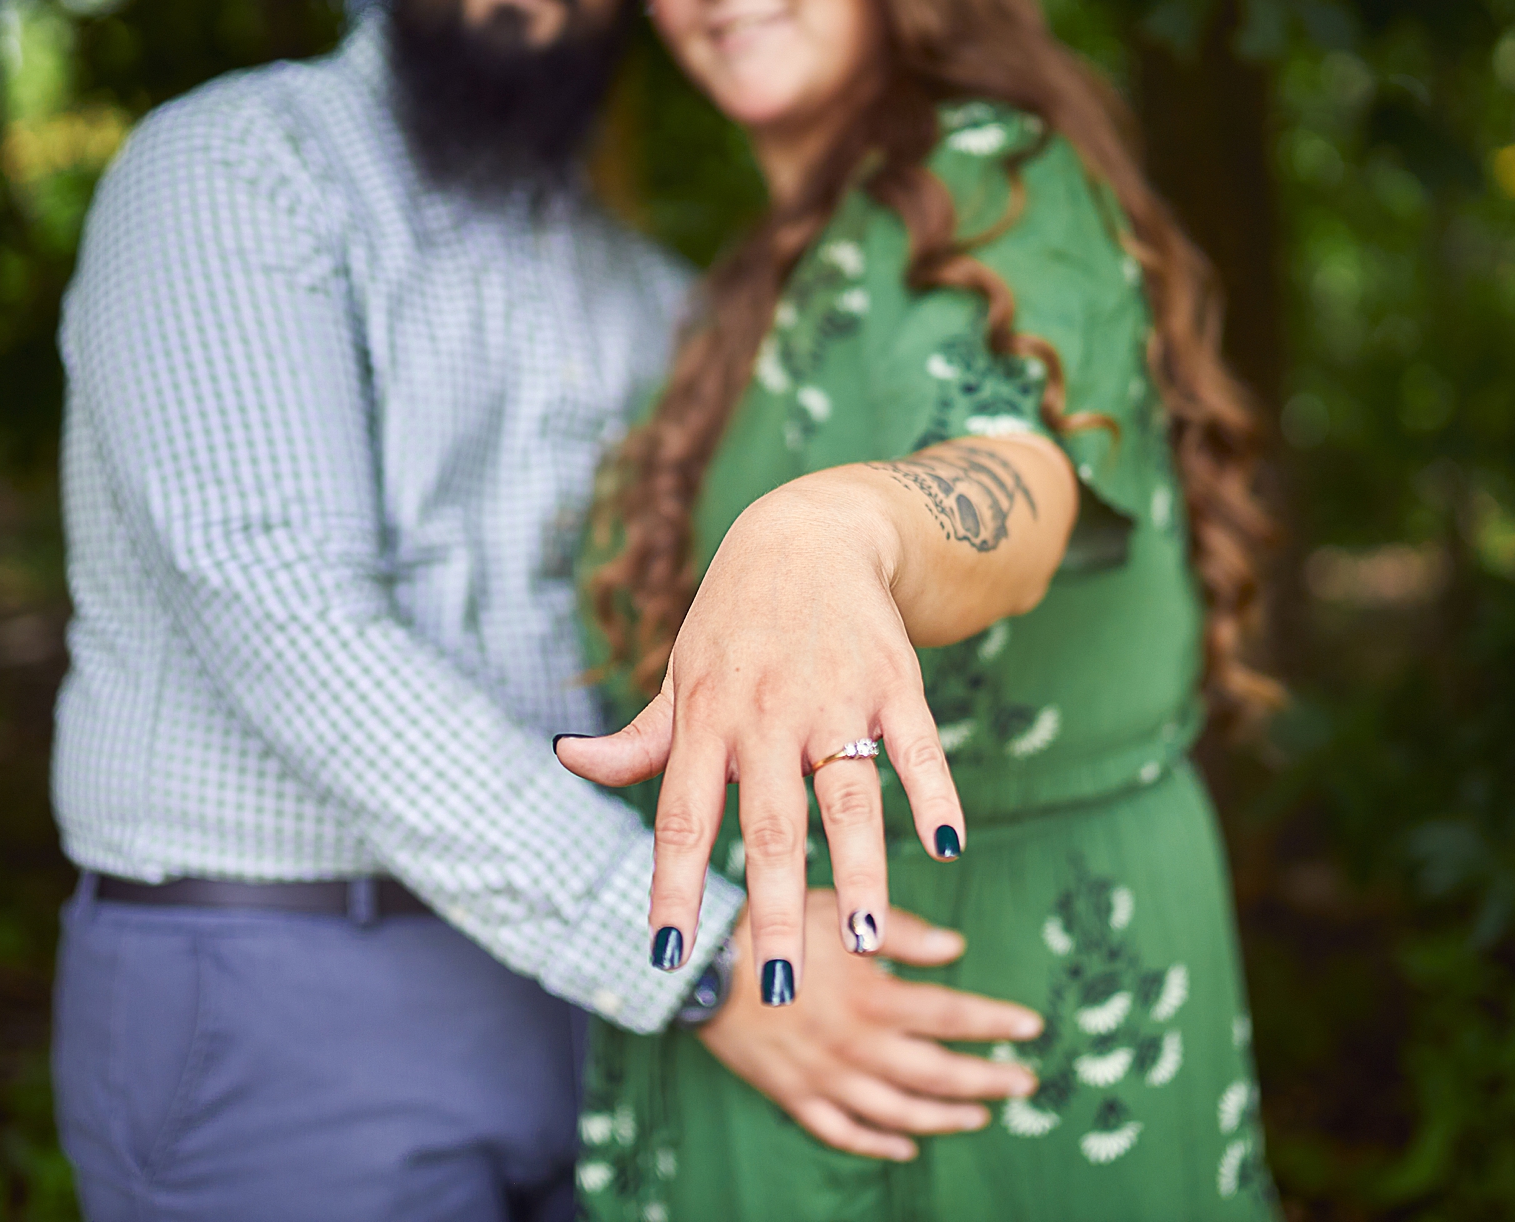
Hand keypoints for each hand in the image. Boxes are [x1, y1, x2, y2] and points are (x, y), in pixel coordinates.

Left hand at [559, 438, 1074, 1000]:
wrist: (808, 531)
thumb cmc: (733, 620)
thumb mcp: (678, 674)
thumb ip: (638, 736)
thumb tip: (568, 761)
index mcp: (705, 721)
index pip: (683, 820)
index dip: (673, 888)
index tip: (667, 956)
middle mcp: (766, 714)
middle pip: (770, 825)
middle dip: (776, 908)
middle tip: (777, 985)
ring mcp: (834, 697)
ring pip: (849, 795)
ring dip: (860, 868)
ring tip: (868, 940)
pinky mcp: (893, 680)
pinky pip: (917, 747)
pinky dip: (934, 795)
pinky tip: (946, 847)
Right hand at [698, 891, 1042, 1160]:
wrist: (701, 964)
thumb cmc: (773, 925)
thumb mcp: (837, 912)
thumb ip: (902, 931)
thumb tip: (957, 947)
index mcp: (871, 998)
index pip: (951, 1017)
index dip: (996, 1024)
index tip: (1032, 1027)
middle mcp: (856, 1046)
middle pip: (936, 1075)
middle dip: (988, 1081)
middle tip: (1024, 1082)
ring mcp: (826, 1078)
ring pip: (899, 1113)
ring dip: (946, 1118)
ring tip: (980, 1115)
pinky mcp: (795, 1095)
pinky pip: (844, 1132)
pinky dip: (879, 1144)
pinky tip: (906, 1144)